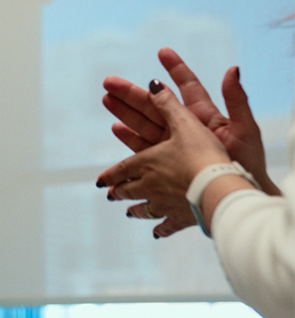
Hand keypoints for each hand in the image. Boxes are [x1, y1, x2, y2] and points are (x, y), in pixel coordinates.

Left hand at [97, 80, 232, 237]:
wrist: (218, 189)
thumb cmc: (201, 155)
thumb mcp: (185, 123)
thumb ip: (168, 104)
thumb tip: (152, 83)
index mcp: (146, 164)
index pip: (122, 169)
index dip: (110, 174)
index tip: (99, 181)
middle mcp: (149, 187)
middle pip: (129, 190)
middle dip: (118, 191)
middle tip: (109, 195)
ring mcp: (164, 205)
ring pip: (144, 209)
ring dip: (135, 210)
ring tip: (129, 213)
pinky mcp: (182, 219)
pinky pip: (168, 227)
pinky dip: (161, 230)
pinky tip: (156, 234)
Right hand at [102, 47, 277, 193]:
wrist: (238, 196)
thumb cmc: (248, 164)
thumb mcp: (246, 130)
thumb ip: (237, 99)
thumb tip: (232, 69)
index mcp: (206, 116)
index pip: (189, 87)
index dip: (177, 69)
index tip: (163, 51)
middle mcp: (186, 129)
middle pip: (155, 105)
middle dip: (132, 92)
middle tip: (109, 81)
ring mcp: (174, 146)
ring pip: (144, 124)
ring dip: (125, 112)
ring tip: (106, 99)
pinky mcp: (165, 164)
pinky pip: (143, 148)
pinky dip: (129, 137)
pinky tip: (116, 128)